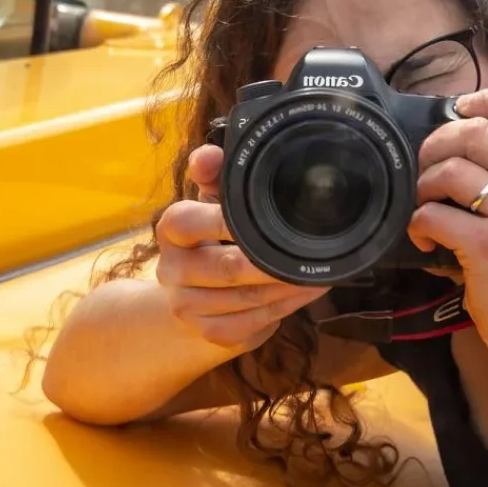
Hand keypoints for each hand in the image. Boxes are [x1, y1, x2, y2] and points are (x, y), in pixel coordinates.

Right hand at [154, 144, 329, 351]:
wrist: (187, 292)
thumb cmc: (209, 236)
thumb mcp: (210, 202)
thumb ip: (214, 174)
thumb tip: (209, 154)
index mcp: (170, 230)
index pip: (188, 222)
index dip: (223, 221)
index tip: (264, 220)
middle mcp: (171, 270)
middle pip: (226, 268)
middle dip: (272, 264)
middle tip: (309, 255)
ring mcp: (187, 306)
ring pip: (246, 300)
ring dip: (287, 288)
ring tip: (317, 275)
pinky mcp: (208, 332)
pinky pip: (252, 323)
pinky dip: (283, 310)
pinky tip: (301, 295)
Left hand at [406, 88, 487, 348]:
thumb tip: (457, 131)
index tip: (461, 109)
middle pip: (478, 132)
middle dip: (437, 144)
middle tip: (426, 170)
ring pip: (451, 170)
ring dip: (422, 186)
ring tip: (425, 207)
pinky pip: (434, 214)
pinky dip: (418, 225)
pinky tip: (428, 242)